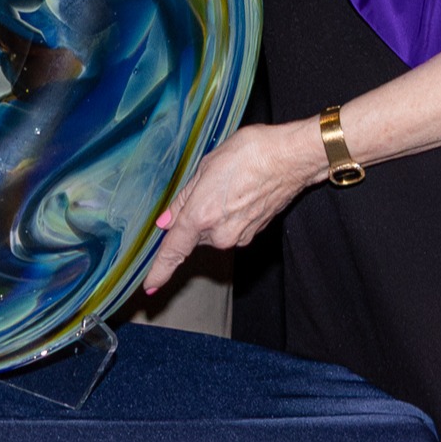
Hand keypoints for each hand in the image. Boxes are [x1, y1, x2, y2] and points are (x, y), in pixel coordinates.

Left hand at [141, 120, 325, 292]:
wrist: (291, 158)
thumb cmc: (249, 154)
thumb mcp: (206, 168)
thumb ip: (183, 200)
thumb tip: (166, 222)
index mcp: (201, 216)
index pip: (174, 250)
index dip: (159, 271)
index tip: (149, 286)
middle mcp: (220, 234)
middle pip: (195, 234)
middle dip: (195, 216)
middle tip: (209, 185)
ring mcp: (239, 236)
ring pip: (214, 231)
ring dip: (215, 213)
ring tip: (230, 184)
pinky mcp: (254, 234)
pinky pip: (231, 228)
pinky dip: (231, 214)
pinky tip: (241, 191)